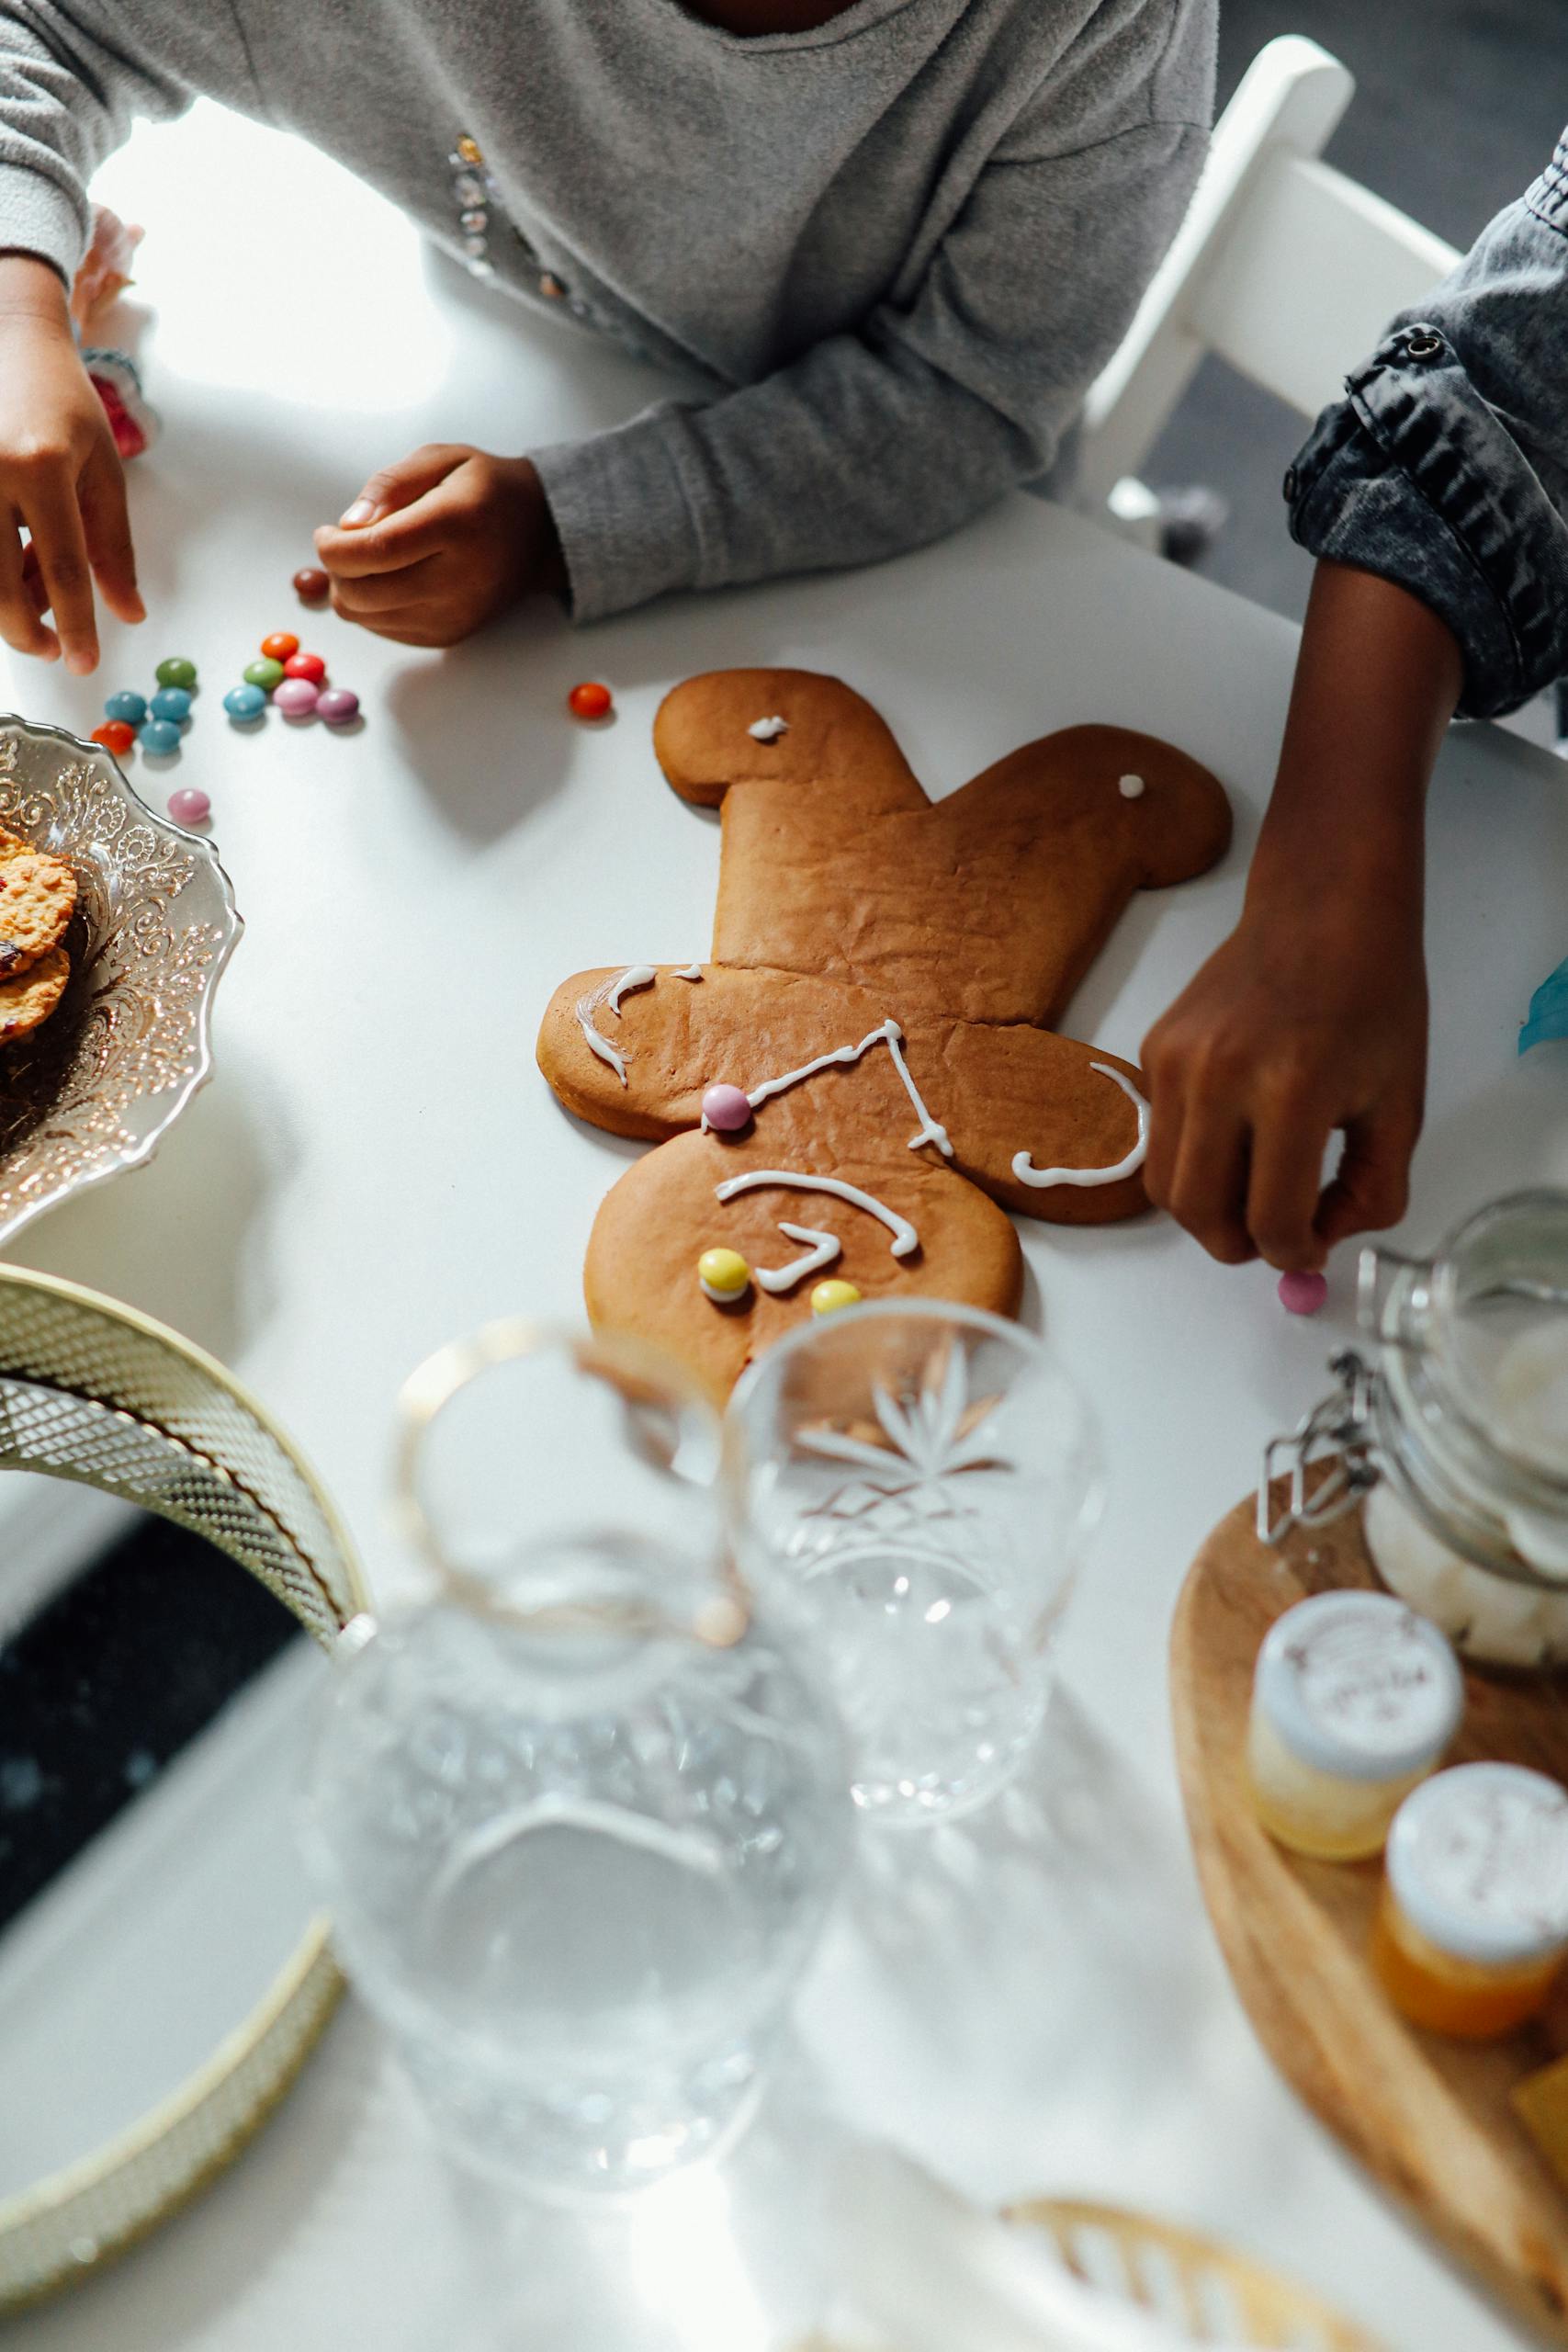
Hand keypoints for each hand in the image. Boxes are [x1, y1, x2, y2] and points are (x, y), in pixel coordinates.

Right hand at [0, 252, 142, 671]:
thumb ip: (114, 547)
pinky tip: (15, 567)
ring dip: (5, 602)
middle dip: (28, 630)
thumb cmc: (65, 405)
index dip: (76, 624)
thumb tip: (127, 613)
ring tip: (36, 602)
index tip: (84, 663)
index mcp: (42, 464)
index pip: (62, 567)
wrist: (9, 340)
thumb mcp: (103, 471)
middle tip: (54, 648)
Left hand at [312, 446, 565, 646]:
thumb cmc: (484, 490)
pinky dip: (372, 607)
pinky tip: (389, 580)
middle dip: (336, 570)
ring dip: (350, 589)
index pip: (376, 550)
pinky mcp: (449, 636)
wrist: (539, 537)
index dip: (334, 547)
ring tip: (367, 561)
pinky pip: (383, 630)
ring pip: (365, 617)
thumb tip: (348, 525)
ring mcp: (454, 615)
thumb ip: (390, 484)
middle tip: (344, 545)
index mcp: (456, 525)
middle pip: (363, 594)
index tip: (327, 533)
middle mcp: (458, 580)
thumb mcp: (441, 459)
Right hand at [1142, 903, 1427, 1269]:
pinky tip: (1238, 1128)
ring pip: (1165, 1184)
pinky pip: (1161, 1136)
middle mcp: (1220, 1078)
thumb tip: (1318, 1241)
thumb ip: (1371, 1191)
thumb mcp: (1400, 1105)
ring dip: (1206, 1210)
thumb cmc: (1374, 1000)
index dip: (1294, 1254)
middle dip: (1237, 1246)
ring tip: (1250, 1192)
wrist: (1322, 910)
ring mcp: (1175, 1062)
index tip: (1310, 1247)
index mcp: (1294, 1091)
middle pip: (1199, 1213)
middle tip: (1271, 1237)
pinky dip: (1194, 1156)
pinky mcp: (1153, 1051)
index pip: (1272, 1219)